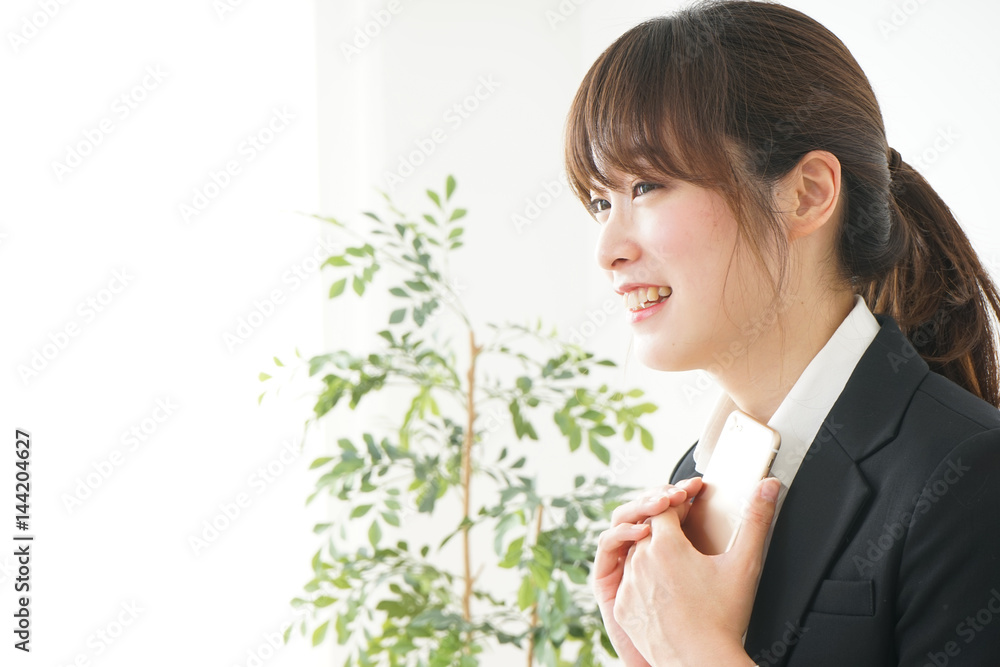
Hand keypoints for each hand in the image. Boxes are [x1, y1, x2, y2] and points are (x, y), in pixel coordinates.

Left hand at [614, 476, 779, 666]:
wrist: (702, 662)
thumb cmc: (723, 618)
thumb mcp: (744, 564)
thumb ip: (756, 519)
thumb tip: (768, 486)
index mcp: (666, 545)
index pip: (663, 509)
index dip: (678, 505)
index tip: (691, 508)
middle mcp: (640, 561)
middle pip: (647, 530)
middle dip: (664, 527)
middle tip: (686, 534)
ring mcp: (628, 585)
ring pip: (635, 555)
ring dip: (651, 553)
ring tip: (677, 564)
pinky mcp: (622, 607)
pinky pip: (628, 583)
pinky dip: (642, 581)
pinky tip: (663, 588)